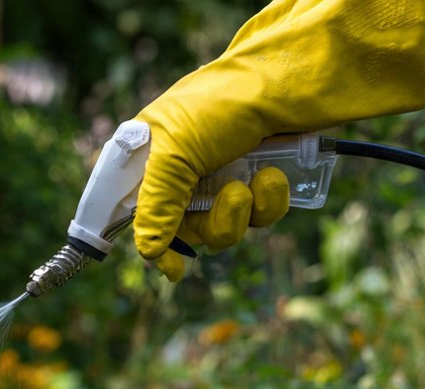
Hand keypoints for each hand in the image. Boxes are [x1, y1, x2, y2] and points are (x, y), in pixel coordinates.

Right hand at [132, 0, 424, 279]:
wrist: (286, 82)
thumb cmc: (220, 106)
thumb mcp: (176, 154)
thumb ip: (157, 205)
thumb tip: (147, 251)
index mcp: (150, 160)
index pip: (138, 213)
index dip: (154, 242)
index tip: (176, 269)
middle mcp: (183, 171)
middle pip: (188, 230)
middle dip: (214, 224)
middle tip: (232, 198)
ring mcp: (222, 175)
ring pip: (226, 228)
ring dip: (244, 213)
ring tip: (258, 180)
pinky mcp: (258, 178)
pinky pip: (260, 215)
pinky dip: (269, 201)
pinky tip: (275, 175)